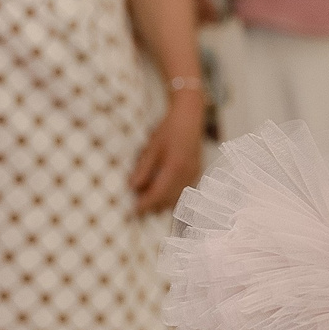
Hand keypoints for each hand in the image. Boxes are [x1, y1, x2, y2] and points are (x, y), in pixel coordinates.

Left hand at [130, 92, 204, 214]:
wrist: (189, 118)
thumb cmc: (169, 130)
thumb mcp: (152, 147)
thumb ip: (143, 168)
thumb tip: (132, 187)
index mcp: (174, 168)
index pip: (158, 193)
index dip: (145, 204)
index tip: (134, 211)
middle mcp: (186, 174)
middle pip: (168, 199)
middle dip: (153, 206)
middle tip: (139, 210)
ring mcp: (193, 174)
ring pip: (177, 197)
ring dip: (163, 203)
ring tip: (149, 204)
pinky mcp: (196, 172)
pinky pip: (184, 191)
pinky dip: (173, 196)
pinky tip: (163, 195)